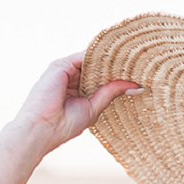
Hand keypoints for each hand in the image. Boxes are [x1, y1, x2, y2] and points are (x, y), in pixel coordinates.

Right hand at [11, 52, 141, 152]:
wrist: (42, 129)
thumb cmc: (64, 125)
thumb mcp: (94, 107)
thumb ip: (111, 93)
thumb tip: (136, 86)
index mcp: (78, 89)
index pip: (101, 76)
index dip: (118, 74)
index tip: (138, 73)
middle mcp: (72, 77)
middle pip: (98, 65)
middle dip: (117, 65)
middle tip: (141, 63)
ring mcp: (65, 70)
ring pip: (93, 58)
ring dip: (111, 59)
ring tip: (134, 58)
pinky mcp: (61, 65)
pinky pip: (85, 55)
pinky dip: (100, 55)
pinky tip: (117, 57)